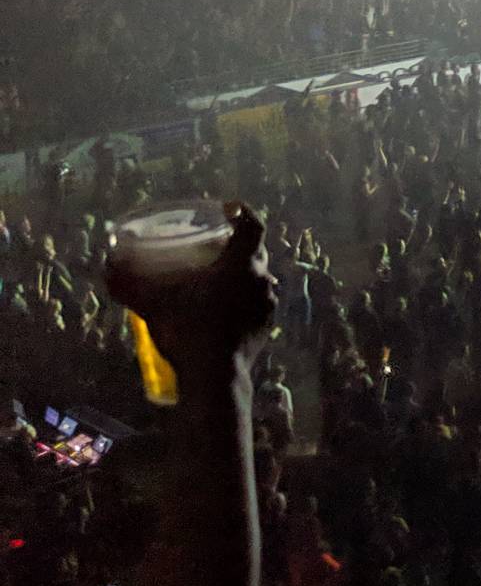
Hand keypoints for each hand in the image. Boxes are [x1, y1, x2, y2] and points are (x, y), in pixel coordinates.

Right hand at [108, 205, 274, 380]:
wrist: (214, 376)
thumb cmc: (186, 330)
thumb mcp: (151, 304)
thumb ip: (127, 284)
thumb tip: (107, 269)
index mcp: (240, 264)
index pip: (253, 226)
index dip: (242, 213)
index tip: (229, 209)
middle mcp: (262, 279)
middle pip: (255, 252)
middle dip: (237, 247)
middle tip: (215, 247)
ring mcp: (268, 304)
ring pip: (257, 279)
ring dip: (240, 276)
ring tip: (218, 279)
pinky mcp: (267, 325)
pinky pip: (257, 304)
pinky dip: (243, 301)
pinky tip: (225, 309)